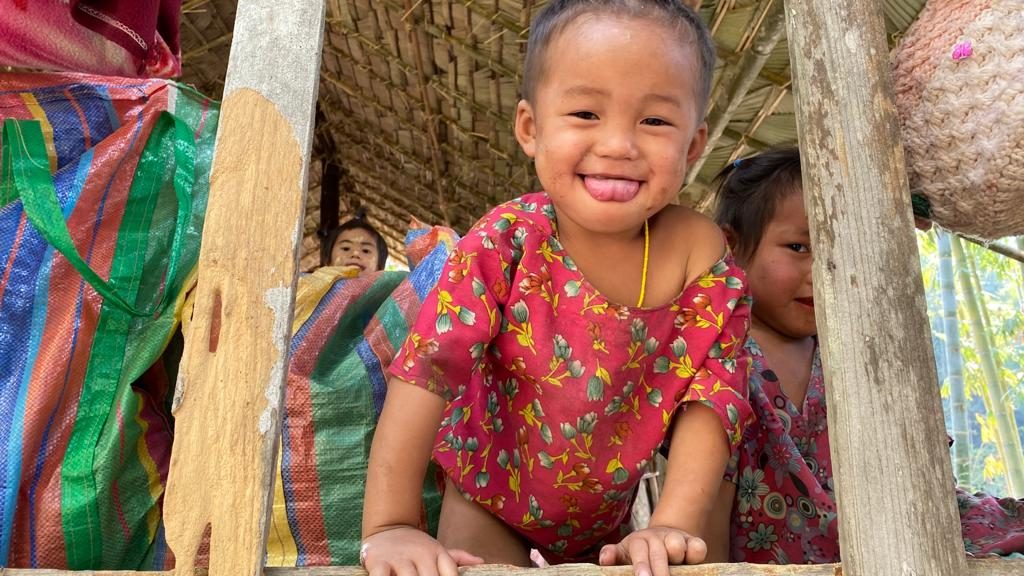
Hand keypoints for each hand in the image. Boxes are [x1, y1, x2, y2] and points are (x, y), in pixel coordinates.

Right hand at [362, 525, 483, 575]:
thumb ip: (457, 558)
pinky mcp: (379, 562)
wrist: (387, 527)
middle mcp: (420, 554)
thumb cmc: (416, 546)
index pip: (450, 573)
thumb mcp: (437, 548)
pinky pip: (381, 575)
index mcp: (436, 552)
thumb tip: (481, 561)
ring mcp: (400, 558)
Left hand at [598, 526, 707, 575]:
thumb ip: (614, 556)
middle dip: (659, 570)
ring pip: (677, 545)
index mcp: (638, 541)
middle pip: (659, 552)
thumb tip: (604, 559)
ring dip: (676, 558)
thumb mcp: (625, 555)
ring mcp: (676, 538)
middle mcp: (657, 537)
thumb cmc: (640, 555)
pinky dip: (696, 554)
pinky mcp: (693, 542)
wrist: (664, 540)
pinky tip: (689, 563)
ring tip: (674, 569)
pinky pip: (698, 547)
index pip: (639, 550)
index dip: (641, 564)